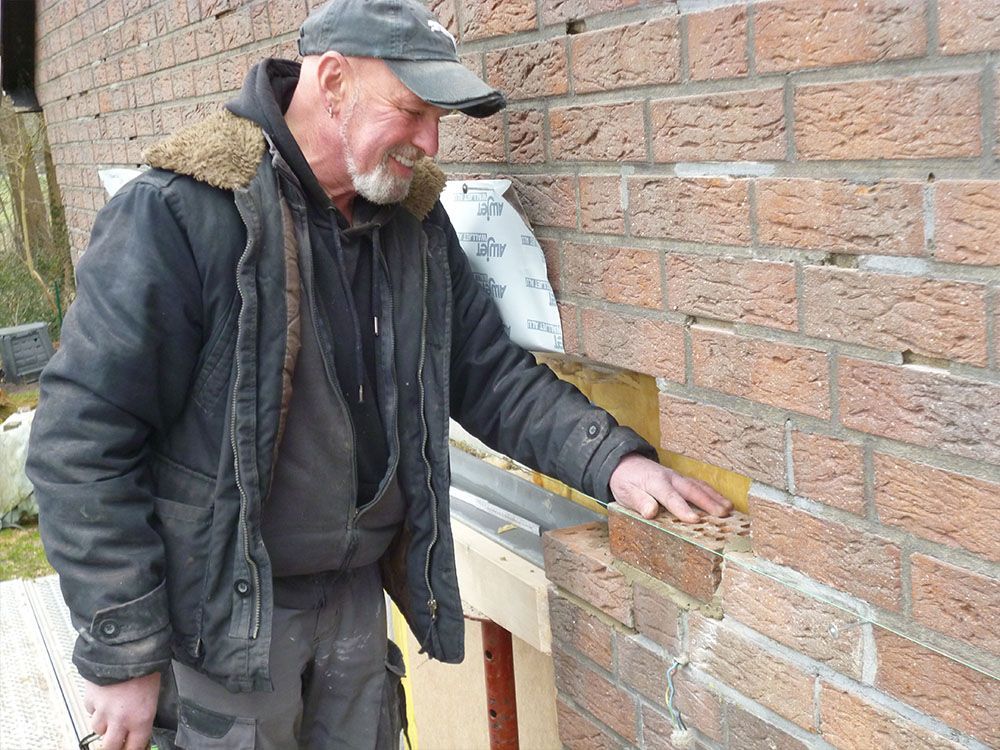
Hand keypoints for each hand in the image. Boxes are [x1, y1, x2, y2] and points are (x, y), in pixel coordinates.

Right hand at [83, 672, 159, 749]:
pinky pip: (90, 710)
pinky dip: (95, 706)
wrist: (127, 647)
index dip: (131, 748)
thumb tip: (139, 722)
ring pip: (97, 729)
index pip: (134, 747)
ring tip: (112, 710)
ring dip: (104, 723)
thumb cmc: (147, 666)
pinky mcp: (90, 699)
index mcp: (141, 719)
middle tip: (116, 739)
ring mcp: (102, 711)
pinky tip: (103, 696)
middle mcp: (120, 720)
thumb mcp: (154, 692)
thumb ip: (144, 712)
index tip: (130, 747)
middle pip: (110, 747)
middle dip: (113, 745)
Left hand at [609, 453, 731, 521]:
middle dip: (708, 503)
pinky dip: (712, 492)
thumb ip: (638, 501)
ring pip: (699, 486)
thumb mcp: (625, 492)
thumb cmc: (625, 480)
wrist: (623, 462)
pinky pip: (698, 485)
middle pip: (691, 490)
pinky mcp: (681, 478)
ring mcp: (677, 477)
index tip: (695, 520)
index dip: (682, 509)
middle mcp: (670, 478)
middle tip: (723, 515)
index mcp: (655, 482)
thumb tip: (651, 512)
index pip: (670, 497)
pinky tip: (722, 500)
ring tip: (730, 509)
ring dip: (715, 497)